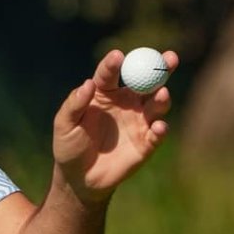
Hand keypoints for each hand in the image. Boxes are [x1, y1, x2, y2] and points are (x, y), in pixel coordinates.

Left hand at [52, 49, 178, 202]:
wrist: (79, 178)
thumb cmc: (69, 146)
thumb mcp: (64, 125)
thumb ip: (74, 105)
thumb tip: (87, 84)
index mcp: (103, 93)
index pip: (110, 73)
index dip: (114, 64)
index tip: (118, 55)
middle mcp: (125, 103)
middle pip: (145, 81)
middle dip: (159, 69)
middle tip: (169, 57)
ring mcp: (138, 122)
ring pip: (156, 104)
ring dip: (161, 98)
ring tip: (162, 93)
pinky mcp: (147, 143)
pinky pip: (157, 133)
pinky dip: (160, 128)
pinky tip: (158, 126)